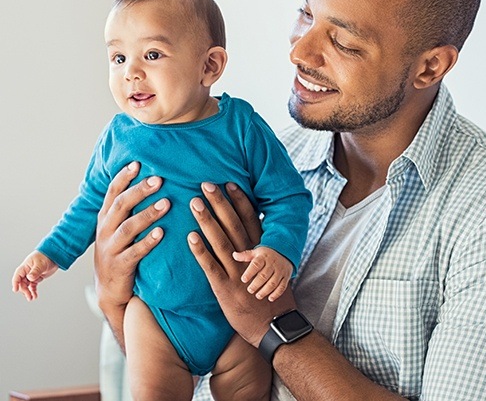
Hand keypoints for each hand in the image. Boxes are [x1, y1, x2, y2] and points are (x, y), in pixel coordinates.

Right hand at [12, 251, 57, 300]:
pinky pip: (33, 285)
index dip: (15, 283)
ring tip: (31, 298)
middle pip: (22, 283)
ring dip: (28, 292)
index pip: (17, 276)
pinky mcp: (37, 277)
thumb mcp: (40, 264)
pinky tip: (35, 295)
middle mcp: (27, 272)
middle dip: (24, 290)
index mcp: (25, 267)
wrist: (55, 255)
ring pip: (27, 285)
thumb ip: (35, 271)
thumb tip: (30, 278)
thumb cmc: (46, 256)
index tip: (16, 290)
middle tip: (28, 296)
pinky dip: (33, 290)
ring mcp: (32, 275)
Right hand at [94, 161, 168, 311]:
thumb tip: (152, 179)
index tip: (138, 163)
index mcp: (105, 217)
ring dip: (147, 214)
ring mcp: (110, 248)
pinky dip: (147, 242)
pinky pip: (134, 252)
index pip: (112, 192)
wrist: (109, 290)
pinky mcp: (119, 266)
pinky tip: (161, 233)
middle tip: (159, 180)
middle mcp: (105, 230)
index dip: (124, 177)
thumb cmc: (120, 251)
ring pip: (128, 228)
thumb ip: (129, 208)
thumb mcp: (118, 227)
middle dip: (139, 191)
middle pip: (121, 205)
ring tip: (166, 204)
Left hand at [187, 182, 295, 347]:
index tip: (230, 182)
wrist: (272, 327)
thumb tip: (253, 231)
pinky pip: (210, 267)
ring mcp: (237, 273)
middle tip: (207, 184)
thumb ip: (260, 250)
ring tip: (195, 203)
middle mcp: (249, 259)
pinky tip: (190, 237)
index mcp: (260, 252)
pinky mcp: (224, 288)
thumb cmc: (270, 296)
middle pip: (233, 225)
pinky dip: (201, 251)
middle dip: (220, 203)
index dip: (239, 201)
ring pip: (221, 241)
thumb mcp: (271, 269)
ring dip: (207, 221)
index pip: (250, 220)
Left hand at [233, 246, 292, 301]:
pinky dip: (277, 293)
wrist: (285, 252)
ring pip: (273, 282)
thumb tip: (234, 255)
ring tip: (258, 296)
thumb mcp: (256, 252)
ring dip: (265, 290)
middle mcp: (272, 264)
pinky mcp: (286, 277)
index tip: (243, 279)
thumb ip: (245, 255)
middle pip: (264, 275)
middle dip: (256, 284)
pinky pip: (282, 286)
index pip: (256, 264)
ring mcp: (280, 271)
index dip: (250, 272)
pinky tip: (270, 298)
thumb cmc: (266, 255)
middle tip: (250, 290)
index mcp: (263, 257)